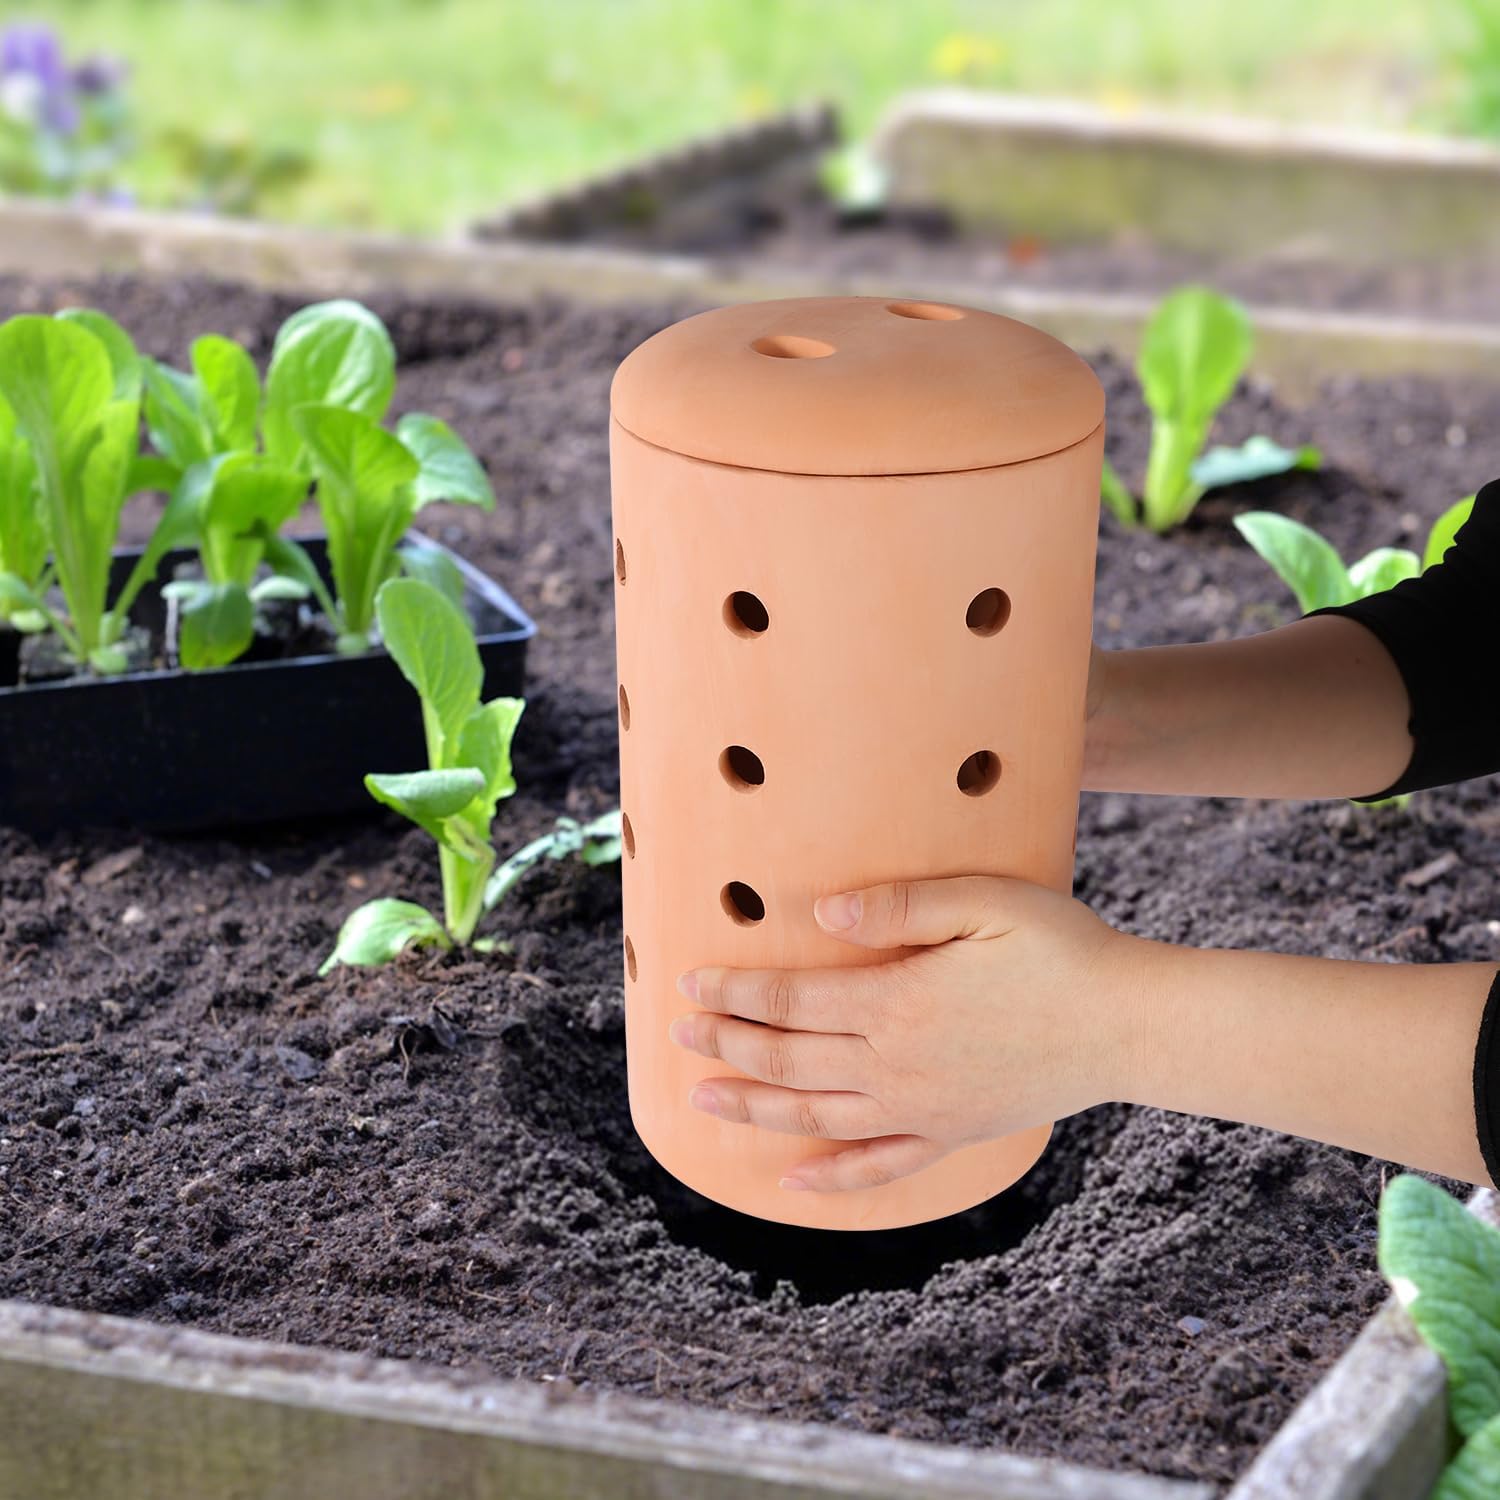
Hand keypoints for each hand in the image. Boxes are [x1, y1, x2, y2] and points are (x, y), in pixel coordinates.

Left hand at [668, 876, 1142, 1193]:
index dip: (735, 992)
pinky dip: (833, 1179)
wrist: (1130, 1025)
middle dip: (726, 1046)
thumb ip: (897, 905)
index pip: (791, 998)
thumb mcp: (982, 901)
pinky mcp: (953, 1134)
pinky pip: (880, 1167)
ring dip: (752, 1110)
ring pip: (815, 1116)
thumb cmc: (1060, 949)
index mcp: (896, 1002)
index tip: (690, 984)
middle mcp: (896, 1064)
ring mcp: (921, 1108)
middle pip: (788, 1061)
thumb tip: (820, 912)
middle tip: (677, 1034)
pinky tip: (794, 1183)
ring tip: (702, 1102)